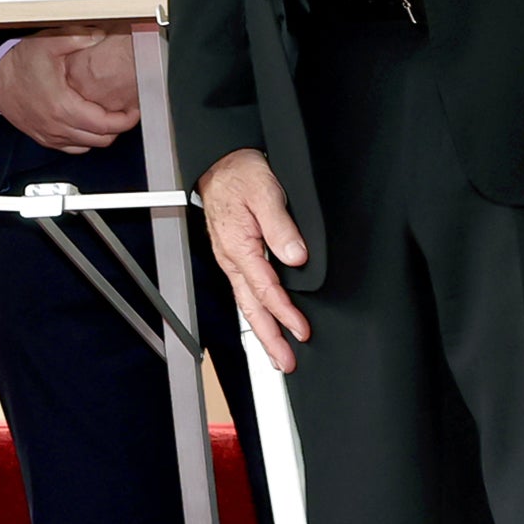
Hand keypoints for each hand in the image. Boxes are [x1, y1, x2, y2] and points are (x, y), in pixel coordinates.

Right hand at [0, 31, 141, 152]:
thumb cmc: (19, 63)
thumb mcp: (51, 42)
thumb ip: (80, 38)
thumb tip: (102, 35)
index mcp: (63, 106)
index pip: (105, 125)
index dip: (125, 120)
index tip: (134, 110)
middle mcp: (56, 125)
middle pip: (100, 140)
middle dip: (118, 127)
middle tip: (126, 112)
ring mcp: (49, 134)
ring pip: (87, 146)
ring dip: (102, 135)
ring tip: (109, 117)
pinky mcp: (43, 136)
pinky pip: (72, 148)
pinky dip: (84, 140)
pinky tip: (88, 125)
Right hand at [195, 148, 311, 371]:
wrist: (221, 161)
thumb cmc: (240, 173)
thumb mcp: (266, 192)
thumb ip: (280, 226)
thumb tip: (296, 256)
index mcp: (239, 246)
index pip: (265, 288)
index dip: (285, 312)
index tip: (302, 330)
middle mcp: (231, 258)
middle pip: (251, 307)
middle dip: (269, 337)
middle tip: (285, 362)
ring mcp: (230, 259)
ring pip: (246, 303)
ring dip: (262, 330)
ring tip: (276, 353)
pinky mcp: (233, 256)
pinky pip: (244, 291)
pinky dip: (256, 312)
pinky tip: (265, 321)